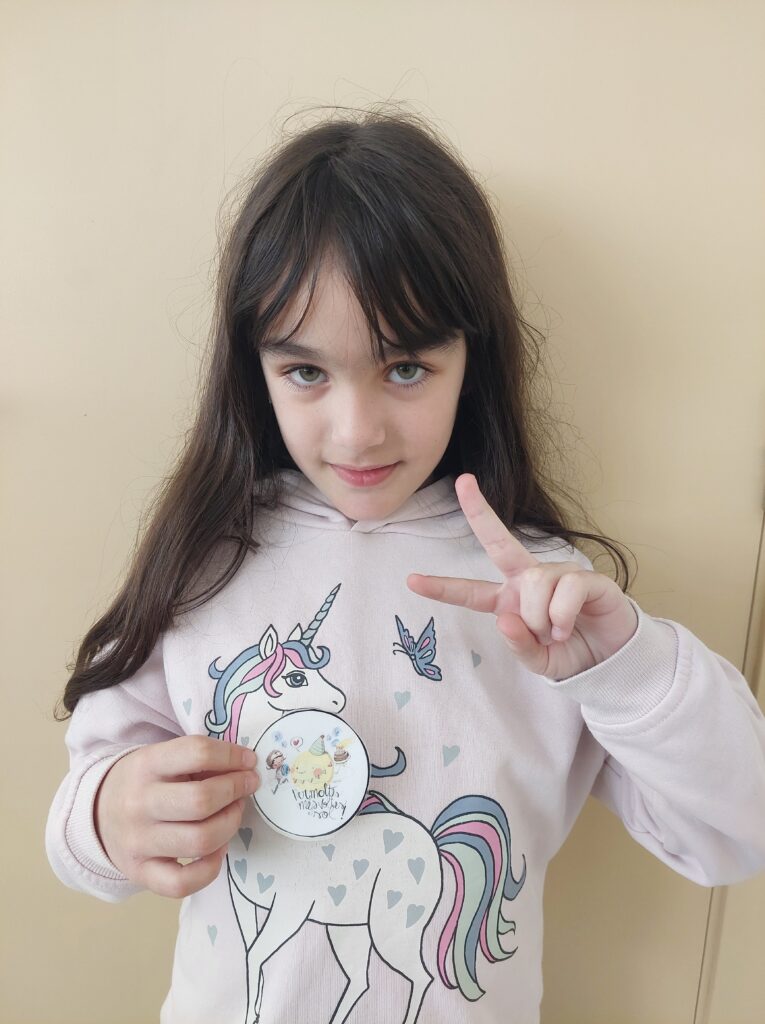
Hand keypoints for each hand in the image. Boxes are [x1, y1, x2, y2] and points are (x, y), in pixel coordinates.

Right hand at [94, 735, 259, 897]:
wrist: (98, 813)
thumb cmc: (145, 781)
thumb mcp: (162, 758)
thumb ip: (199, 761)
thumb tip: (245, 767)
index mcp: (146, 765)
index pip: (197, 753)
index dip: (232, 756)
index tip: (248, 760)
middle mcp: (138, 804)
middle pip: (202, 801)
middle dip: (236, 790)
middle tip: (247, 785)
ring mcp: (138, 843)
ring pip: (201, 840)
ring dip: (231, 824)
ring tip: (234, 812)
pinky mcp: (140, 874)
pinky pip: (183, 883)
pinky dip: (211, 867)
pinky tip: (218, 848)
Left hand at [406, 473, 637, 679]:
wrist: (614, 661)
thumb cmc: (572, 654)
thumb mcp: (539, 663)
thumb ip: (519, 646)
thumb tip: (505, 619)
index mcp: (510, 601)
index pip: (471, 593)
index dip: (442, 588)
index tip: (412, 580)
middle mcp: (530, 580)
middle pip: (499, 542)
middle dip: (479, 512)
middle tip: (463, 482)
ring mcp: (558, 575)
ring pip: (535, 582)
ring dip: (542, 618)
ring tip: (556, 634)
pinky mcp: (587, 578)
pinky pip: (565, 589)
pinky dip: (562, 616)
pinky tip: (569, 627)